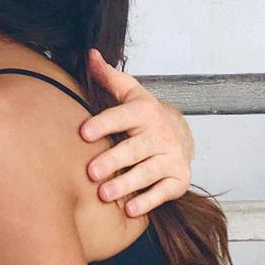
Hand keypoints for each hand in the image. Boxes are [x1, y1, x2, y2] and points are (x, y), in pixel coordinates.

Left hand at [81, 50, 194, 216]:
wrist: (181, 135)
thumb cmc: (143, 116)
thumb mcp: (130, 94)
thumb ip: (109, 77)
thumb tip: (91, 54)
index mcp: (144, 112)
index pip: (122, 116)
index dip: (103, 123)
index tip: (83, 132)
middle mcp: (160, 134)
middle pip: (134, 148)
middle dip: (113, 160)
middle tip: (91, 172)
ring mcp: (171, 158)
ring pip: (148, 172)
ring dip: (126, 183)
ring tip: (104, 194)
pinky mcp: (178, 179)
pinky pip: (163, 192)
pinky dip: (148, 201)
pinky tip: (130, 210)